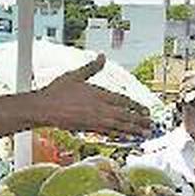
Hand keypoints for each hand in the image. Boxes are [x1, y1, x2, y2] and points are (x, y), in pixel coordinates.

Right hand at [35, 55, 151, 137]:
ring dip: (133, 130)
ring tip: (145, 134)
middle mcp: (100, 108)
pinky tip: (126, 139)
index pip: (123, 101)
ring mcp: (95, 120)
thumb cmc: (57, 91)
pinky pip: (108, 133)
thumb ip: (92, 67)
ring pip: (119, 126)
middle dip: (140, 121)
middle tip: (151, 125)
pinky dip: (119, 136)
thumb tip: (102, 56)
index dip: (136, 106)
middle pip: (125, 116)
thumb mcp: (75, 75)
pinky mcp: (88, 129)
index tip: (146, 110)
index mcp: (99, 94)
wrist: (43, 108)